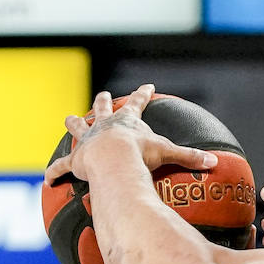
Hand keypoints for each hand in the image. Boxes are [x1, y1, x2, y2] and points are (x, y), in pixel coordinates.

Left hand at [45, 85, 217, 185]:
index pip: (138, 102)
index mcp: (127, 121)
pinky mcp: (76, 160)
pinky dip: (56, 172)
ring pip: (78, 127)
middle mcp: (105, 125)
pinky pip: (63, 166)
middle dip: (104, 101)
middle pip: (102, 108)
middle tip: (104, 95)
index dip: (144, 93)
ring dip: (74, 123)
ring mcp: (88, 140)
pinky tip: (48, 178)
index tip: (147, 85)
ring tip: (69, 119)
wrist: (114, 160)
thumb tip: (214, 163)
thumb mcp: (168, 153)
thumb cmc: (140, 154)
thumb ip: (190, 158)